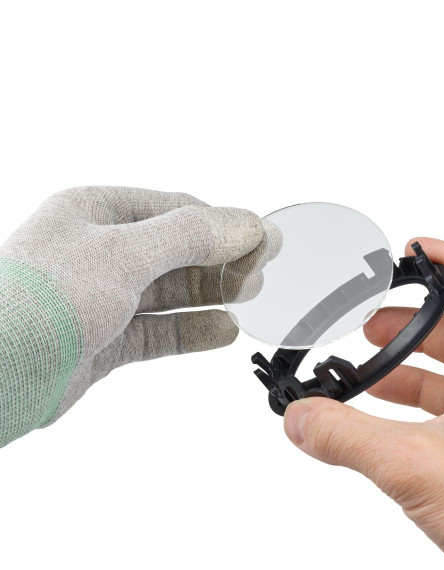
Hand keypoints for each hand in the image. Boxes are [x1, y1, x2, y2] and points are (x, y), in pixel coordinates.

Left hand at [0, 186, 262, 447]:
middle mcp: (100, 251)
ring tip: (250, 295)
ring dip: (212, 293)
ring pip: (171, 291)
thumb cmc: (38, 301)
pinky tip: (223, 331)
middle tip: (260, 271)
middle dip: (221, 259)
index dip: (222, 224)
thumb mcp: (123, 253)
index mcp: (96, 211)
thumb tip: (247, 224)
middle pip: (177, 250)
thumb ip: (189, 237)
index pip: (176, 209)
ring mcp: (103, 297)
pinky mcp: (105, 340)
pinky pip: (160, 331)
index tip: (261, 240)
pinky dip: (193, 331)